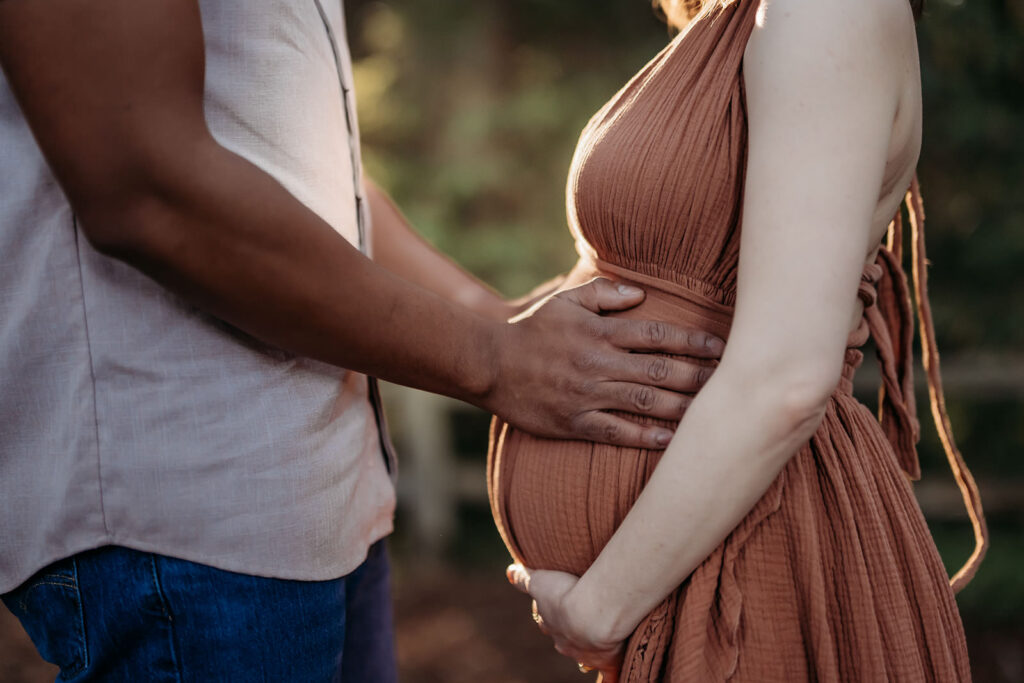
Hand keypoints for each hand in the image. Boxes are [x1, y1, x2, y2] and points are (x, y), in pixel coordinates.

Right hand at [486, 277, 723, 448]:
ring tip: (713, 413)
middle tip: (731, 382)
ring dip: (682, 407)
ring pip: (644, 403)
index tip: (721, 347)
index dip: (692, 341)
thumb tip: (641, 293)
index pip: (657, 335)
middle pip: (659, 371)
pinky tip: (671, 440)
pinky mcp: (574, 423)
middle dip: (699, 376)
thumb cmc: (532, 330)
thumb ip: (603, 293)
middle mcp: (598, 363)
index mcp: (599, 332)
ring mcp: (586, 395)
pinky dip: (645, 436)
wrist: (489, 365)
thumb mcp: (564, 302)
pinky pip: (616, 432)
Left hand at [507, 564, 625, 681]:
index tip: (555, 601)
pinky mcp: (606, 662)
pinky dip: (610, 679)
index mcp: (551, 625)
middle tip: (577, 618)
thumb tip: (509, 572)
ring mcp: (586, 655)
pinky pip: (608, 677)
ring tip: (595, 639)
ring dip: (587, 649)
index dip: (549, 612)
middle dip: (568, 630)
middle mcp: (565, 643)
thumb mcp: (540, 581)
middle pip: (563, 638)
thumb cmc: (565, 594)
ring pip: (583, 655)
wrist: (591, 615)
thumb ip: (523, 579)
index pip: (545, 621)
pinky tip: (611, 681)